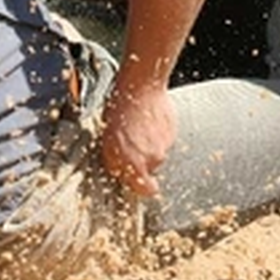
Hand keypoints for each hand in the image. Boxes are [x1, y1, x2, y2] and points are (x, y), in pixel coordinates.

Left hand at [99, 83, 175, 197]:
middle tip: (130, 143)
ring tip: (138, 127)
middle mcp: (154, 158)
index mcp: (136, 165)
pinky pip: (165, 138)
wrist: (140, 88)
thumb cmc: (119, 114)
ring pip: (158, 151)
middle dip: (142, 159)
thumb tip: (123, 176)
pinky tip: (147, 120)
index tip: (140, 181)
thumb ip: (117, 166)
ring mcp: (166, 144)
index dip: (144, 187)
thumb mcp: (107, 144)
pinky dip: (157, 132)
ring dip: (149, 143)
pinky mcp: (173, 131)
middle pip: (152, 168)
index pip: (148, 191)